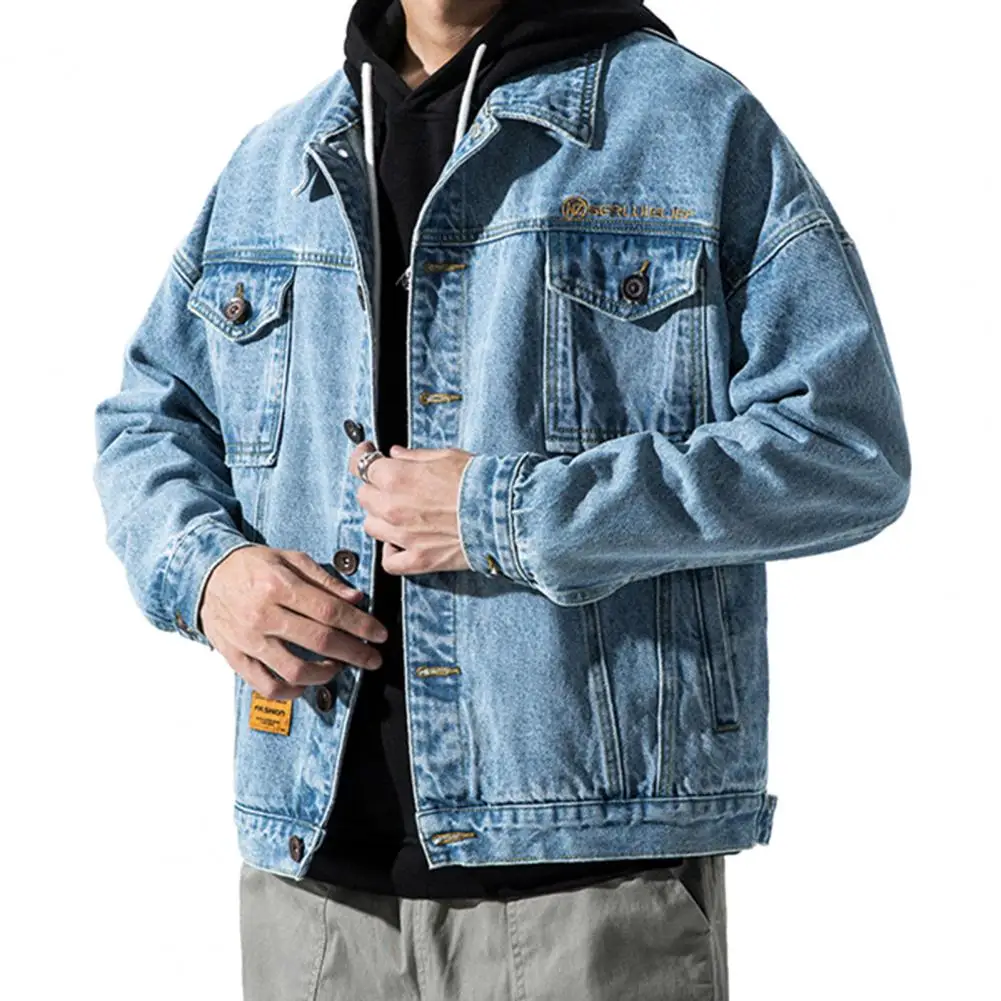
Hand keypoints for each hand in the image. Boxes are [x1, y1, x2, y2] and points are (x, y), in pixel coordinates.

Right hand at [198, 546, 388, 699]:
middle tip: (372, 658)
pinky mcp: (236, 657)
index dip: (361, 625)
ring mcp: (248, 640)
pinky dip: (290, 691)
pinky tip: (306, 684)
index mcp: (280, 586)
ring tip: (339, 667)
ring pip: (295, 669)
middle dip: (355, 652)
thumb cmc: (252, 565)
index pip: (331, 611)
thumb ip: (325, 580)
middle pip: (320, 641)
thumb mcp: (290, 559)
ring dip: (326, 674)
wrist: (207, 574)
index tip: (379, 634)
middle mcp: (263, 615)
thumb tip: (356, 599)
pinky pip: (266, 685)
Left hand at [348, 442, 474, 574]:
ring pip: (371, 527)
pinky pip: (389, 561)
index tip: (368, 454)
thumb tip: (395, 454)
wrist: (503, 512)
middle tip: (390, 484)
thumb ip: (413, 456)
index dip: (362, 457)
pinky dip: (391, 553)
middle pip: (363, 497)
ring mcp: (403, 536)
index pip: (361, 466)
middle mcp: (392, 507)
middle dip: (374, 487)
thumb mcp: (445, 456)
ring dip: (380, 518)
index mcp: (396, 477)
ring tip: (398, 513)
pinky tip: (400, 543)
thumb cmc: (478, 481)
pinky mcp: (418, 559)